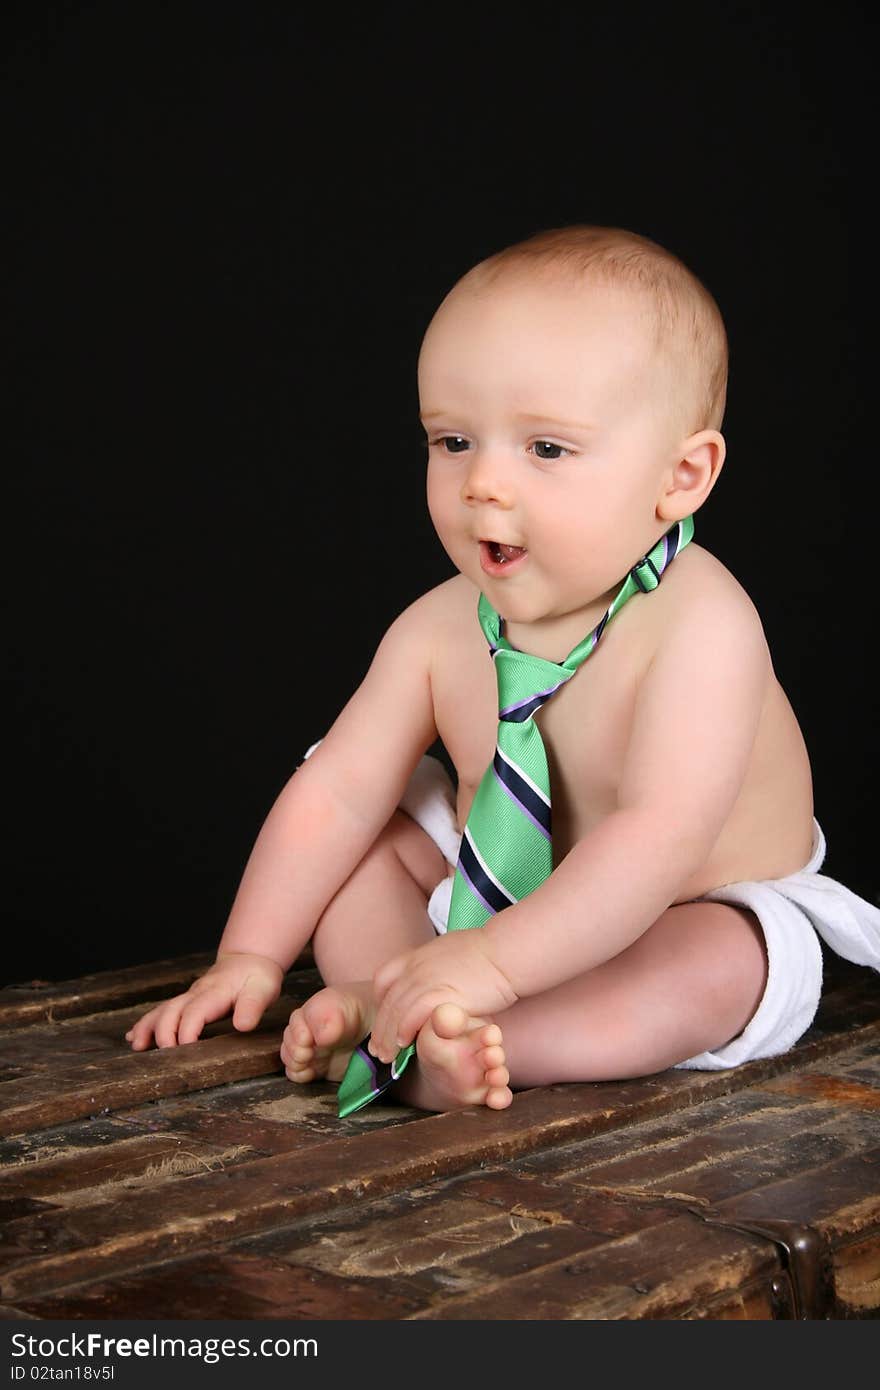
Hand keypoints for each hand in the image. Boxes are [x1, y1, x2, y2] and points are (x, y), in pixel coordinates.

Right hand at [124, 952, 283, 1048]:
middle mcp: (196, 994)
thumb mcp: (263, 990)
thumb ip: (252, 1007)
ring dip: (147, 1027)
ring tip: (136, 1045)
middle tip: (163, 1057)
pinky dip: (146, 1024)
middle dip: (163, 1034)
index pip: (195, 1013)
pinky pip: (162, 1011)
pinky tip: (133, 1037)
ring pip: (162, 1011)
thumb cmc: (257, 977)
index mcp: (214, 993)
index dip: (187, 1032)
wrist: (249, 959)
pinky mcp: (186, 1001)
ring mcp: (188, 997)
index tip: (185, 1051)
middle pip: (171, 1011)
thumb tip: (242, 1025)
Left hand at [368, 930, 517, 1062]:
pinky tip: (405, 1044)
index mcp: (418, 956)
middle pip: (387, 1000)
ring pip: (395, 1011)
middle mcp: (416, 967)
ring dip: (387, 1037)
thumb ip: (439, 967)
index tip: (384, 1019)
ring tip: (386, 1056)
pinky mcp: (439, 994)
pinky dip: (404, 1030)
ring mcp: (425, 979)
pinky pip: (412, 1015)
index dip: (380, 1002)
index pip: (384, 978)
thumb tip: (442, 977)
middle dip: (379, 1027)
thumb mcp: (453, 952)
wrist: (506, 952)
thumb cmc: (490, 954)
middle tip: (376, 1048)